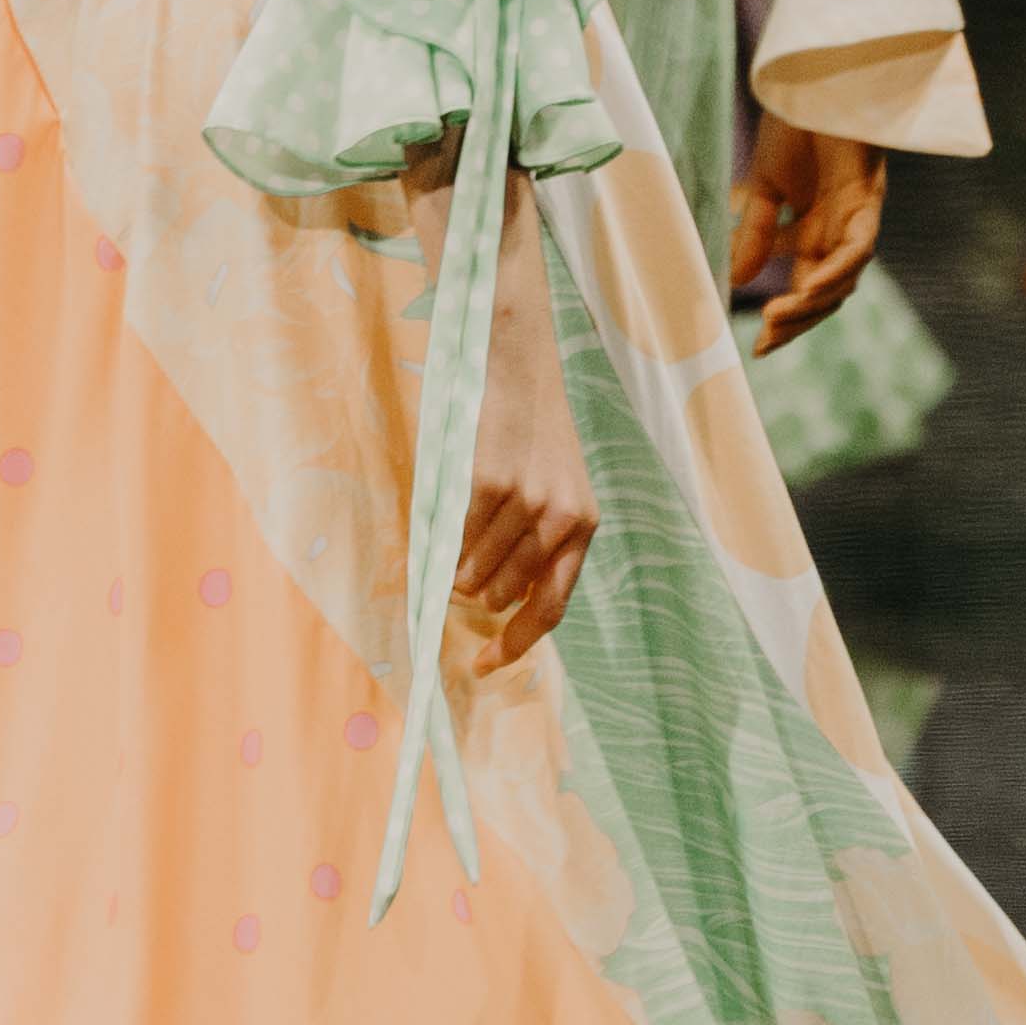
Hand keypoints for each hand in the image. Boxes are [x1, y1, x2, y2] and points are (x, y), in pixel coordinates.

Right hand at [452, 175, 598, 669]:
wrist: (516, 358)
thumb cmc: (525, 426)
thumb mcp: (547, 485)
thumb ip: (530, 540)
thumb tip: (484, 598)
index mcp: (583, 525)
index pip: (550, 607)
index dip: (515, 644)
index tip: (483, 666)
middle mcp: (562, 520)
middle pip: (505, 592)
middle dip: (475, 595)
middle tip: (454, 581)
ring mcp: (526, 502)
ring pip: (475, 567)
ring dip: (456, 564)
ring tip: (449, 540)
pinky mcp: (488, 481)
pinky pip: (454, 531)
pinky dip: (442, 533)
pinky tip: (442, 515)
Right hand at [727, 115, 887, 355]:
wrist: (814, 84)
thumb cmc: (792, 129)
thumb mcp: (763, 188)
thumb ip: (755, 233)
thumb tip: (734, 281)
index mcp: (814, 233)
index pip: (804, 288)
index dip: (785, 320)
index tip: (756, 346)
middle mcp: (839, 234)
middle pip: (827, 295)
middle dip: (798, 322)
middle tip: (765, 341)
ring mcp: (856, 220)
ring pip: (844, 280)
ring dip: (812, 303)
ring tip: (777, 317)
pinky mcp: (868, 201)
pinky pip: (859, 248)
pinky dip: (836, 270)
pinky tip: (808, 286)